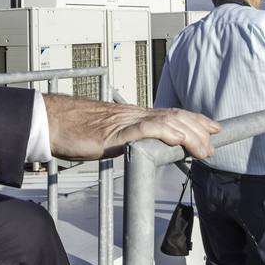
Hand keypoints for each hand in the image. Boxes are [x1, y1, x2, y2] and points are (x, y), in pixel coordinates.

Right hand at [44, 95, 218, 161]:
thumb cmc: (75, 130)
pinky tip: (178, 140)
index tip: (213, 128)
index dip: (195, 119)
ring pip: (166, 121)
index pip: (171, 114)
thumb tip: (140, 151)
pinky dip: (165, 133)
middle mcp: (134, 115)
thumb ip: (127, 141)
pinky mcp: (114, 133)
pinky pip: (144, 129)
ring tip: (203, 150)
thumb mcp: (109, 137)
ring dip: (189, 135)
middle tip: (213, 144)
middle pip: (175, 116)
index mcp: (134, 116)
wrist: (51, 121)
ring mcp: (125, 122)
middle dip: (199, 129)